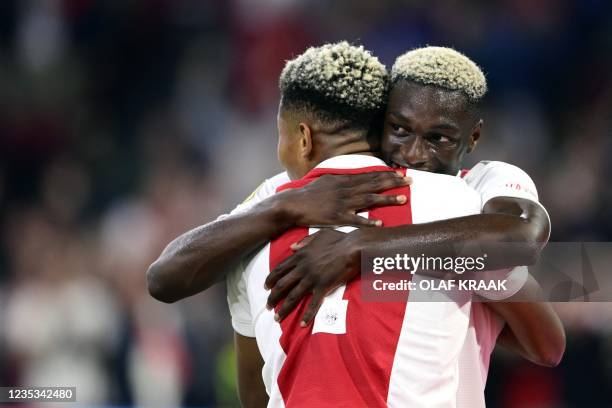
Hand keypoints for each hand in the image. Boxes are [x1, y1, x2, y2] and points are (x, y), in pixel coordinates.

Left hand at [265, 229, 363, 325]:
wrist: (354, 247)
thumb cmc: (339, 239)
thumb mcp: (319, 235)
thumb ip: (304, 242)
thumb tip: (292, 248)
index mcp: (301, 256)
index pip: (280, 269)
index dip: (270, 279)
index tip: (266, 287)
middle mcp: (302, 268)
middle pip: (282, 285)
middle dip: (273, 297)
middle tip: (268, 306)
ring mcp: (312, 278)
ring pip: (293, 296)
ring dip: (283, 308)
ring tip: (276, 318)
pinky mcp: (323, 286)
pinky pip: (313, 304)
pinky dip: (307, 315)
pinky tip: (303, 324)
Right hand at [276, 171, 409, 227]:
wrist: (293, 204)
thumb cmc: (309, 194)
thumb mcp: (326, 180)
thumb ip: (341, 179)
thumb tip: (353, 177)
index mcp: (344, 180)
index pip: (370, 175)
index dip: (386, 174)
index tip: (400, 173)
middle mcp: (346, 189)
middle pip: (374, 184)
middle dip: (394, 182)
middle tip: (410, 181)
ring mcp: (342, 203)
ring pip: (370, 199)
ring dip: (388, 199)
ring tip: (404, 199)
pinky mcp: (337, 217)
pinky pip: (356, 220)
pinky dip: (368, 222)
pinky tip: (380, 224)